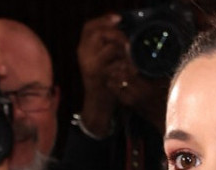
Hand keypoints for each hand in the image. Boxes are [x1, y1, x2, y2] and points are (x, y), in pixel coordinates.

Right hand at [76, 14, 127, 133]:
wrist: (97, 106)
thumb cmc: (103, 82)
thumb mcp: (101, 60)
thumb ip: (107, 45)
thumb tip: (123, 30)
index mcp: (83, 49)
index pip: (88, 26)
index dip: (103, 19)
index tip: (119, 18)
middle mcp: (83, 55)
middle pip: (98, 33)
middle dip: (117, 34)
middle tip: (128, 43)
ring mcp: (90, 65)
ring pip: (110, 48)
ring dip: (125, 52)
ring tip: (132, 61)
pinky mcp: (100, 77)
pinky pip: (116, 64)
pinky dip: (126, 66)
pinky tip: (131, 71)